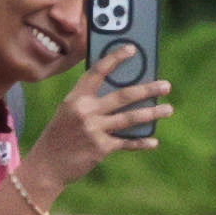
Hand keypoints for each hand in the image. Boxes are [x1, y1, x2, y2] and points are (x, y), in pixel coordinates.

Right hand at [29, 65, 176, 189]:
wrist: (46, 165)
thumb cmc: (60, 137)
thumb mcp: (69, 113)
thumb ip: (90, 103)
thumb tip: (122, 95)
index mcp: (76, 97)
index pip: (98, 71)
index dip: (115, 58)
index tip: (132, 49)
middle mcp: (86, 110)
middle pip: (123, 95)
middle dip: (148, 90)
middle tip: (166, 86)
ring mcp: (94, 129)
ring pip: (130, 118)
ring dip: (152, 113)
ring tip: (168, 109)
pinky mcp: (101, 148)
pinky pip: (127, 143)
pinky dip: (141, 142)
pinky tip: (154, 141)